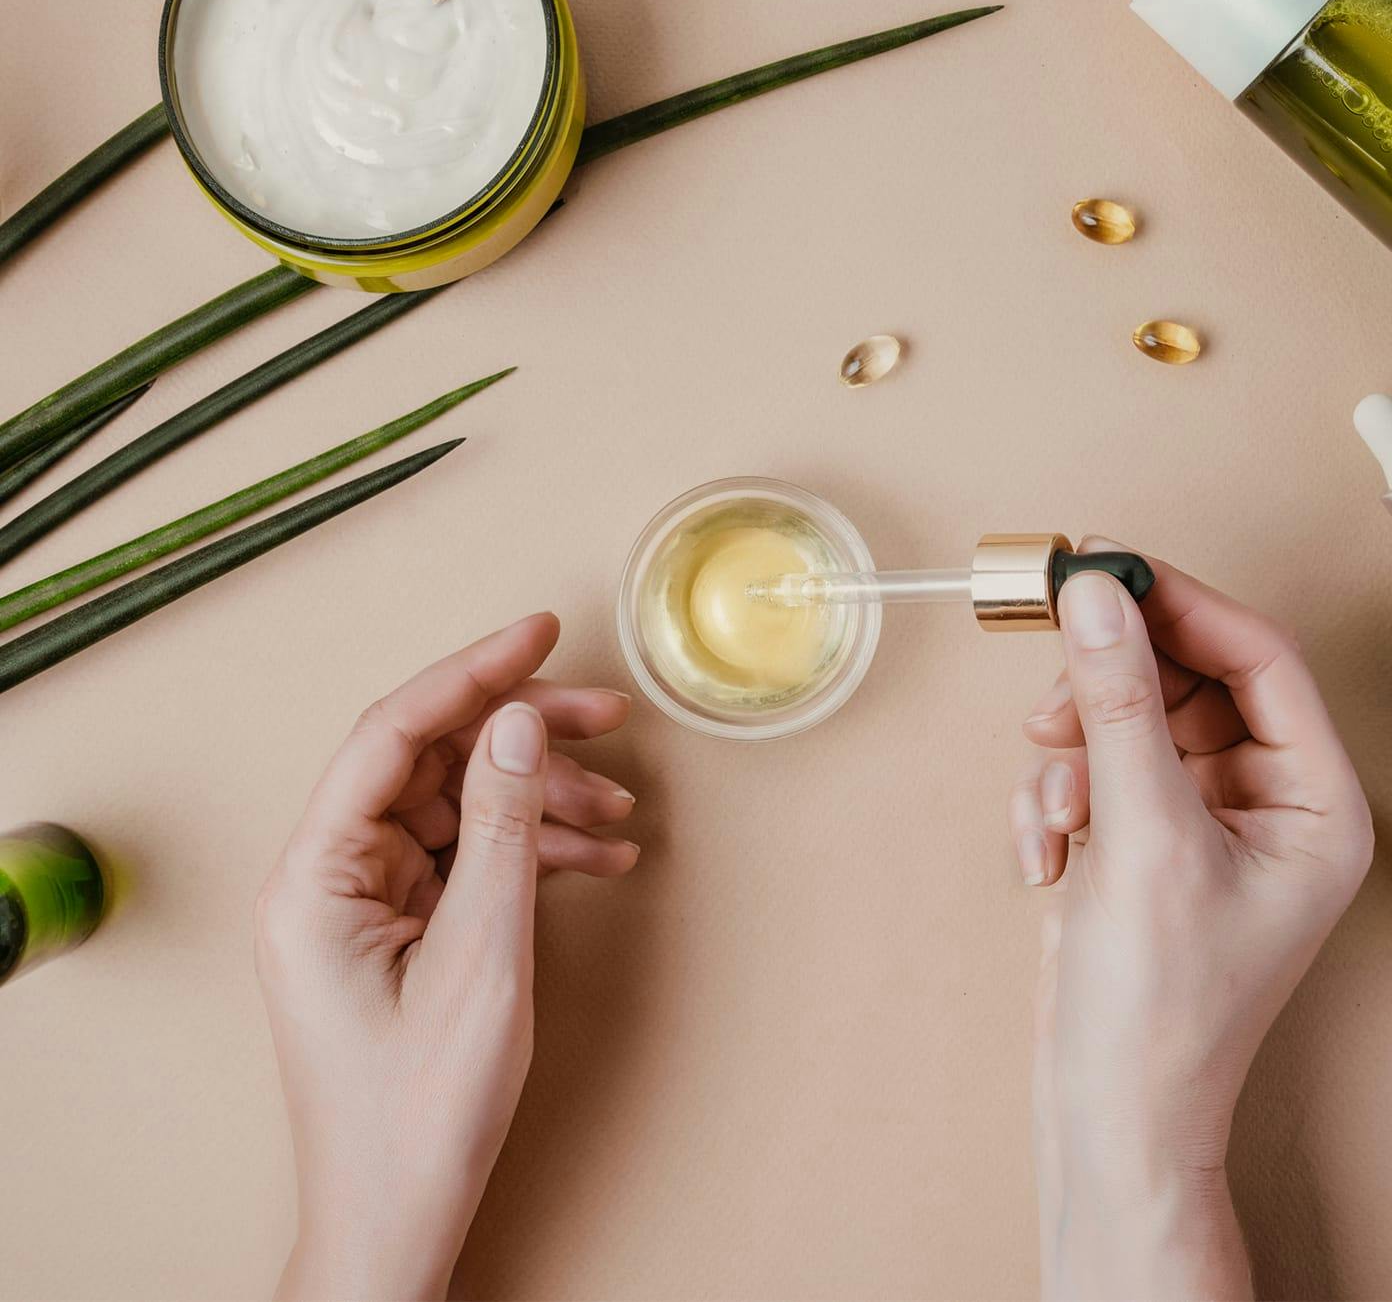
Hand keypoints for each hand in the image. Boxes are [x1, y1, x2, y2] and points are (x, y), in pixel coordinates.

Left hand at [256, 613, 637, 1300]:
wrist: (400, 1217)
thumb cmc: (419, 1111)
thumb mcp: (481, 957)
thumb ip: (499, 827)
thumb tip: (518, 720)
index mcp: (317, 875)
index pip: (393, 734)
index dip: (471, 671)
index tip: (540, 630)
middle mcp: (331, 875)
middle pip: (433, 762)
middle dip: (524, 736)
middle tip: (609, 715)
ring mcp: (366, 902)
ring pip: (460, 807)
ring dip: (541, 800)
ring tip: (620, 811)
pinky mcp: (400, 928)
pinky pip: (469, 859)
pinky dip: (532, 852)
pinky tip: (598, 860)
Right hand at [1013, 542, 1371, 1301]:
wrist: (1106, 1108)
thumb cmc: (1159, 1007)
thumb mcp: (1141, 838)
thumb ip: (1116, 707)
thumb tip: (1097, 598)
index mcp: (1315, 802)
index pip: (1260, 658)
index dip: (1181, 604)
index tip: (1106, 568)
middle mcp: (1267, 801)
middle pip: (1187, 680)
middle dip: (1110, 690)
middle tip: (1054, 690)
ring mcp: (1201, 818)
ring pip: (1129, 720)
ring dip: (1073, 753)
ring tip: (1054, 810)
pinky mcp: (1142, 836)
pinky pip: (1094, 767)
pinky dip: (1055, 798)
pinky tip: (1046, 857)